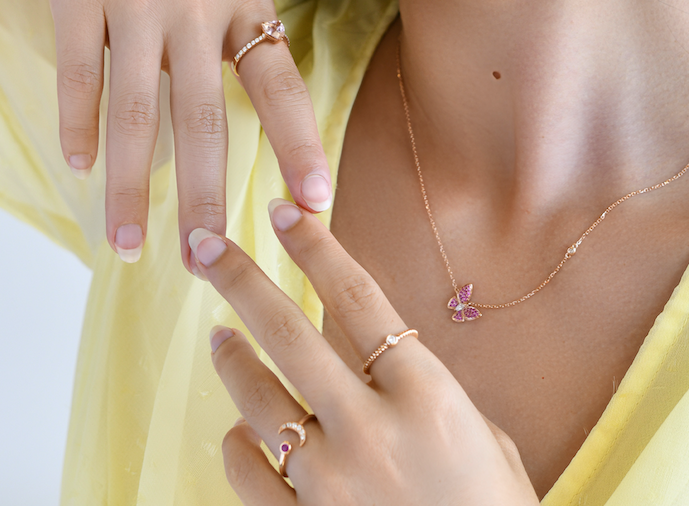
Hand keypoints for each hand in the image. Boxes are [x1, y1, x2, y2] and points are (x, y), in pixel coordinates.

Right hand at [0, 0, 334, 264]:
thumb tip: (258, 67)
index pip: (278, 82)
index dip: (297, 145)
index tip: (315, 208)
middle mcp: (191, 4)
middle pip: (203, 119)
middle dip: (208, 197)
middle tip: (211, 263)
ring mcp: (130, 1)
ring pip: (133, 114)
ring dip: (130, 186)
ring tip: (125, 244)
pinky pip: (79, 73)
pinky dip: (77, 123)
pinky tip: (77, 164)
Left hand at [190, 205, 539, 504]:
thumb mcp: (484, 440)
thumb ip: (427, 393)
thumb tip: (382, 359)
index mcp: (426, 397)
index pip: (357, 297)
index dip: (314, 246)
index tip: (281, 210)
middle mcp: (372, 432)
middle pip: (288, 332)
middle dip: (238, 279)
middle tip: (204, 247)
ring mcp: (331, 486)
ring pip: (256, 397)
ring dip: (231, 358)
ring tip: (220, 335)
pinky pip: (245, 470)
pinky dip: (237, 442)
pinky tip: (241, 428)